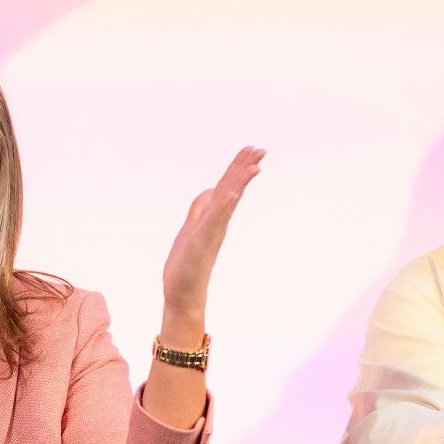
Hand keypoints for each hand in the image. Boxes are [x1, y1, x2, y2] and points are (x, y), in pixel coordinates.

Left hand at [160, 146, 264, 340]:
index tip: (252, 149)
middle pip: (231, 189)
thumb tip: (210, 190)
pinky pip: (214, 221)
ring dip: (239, 184)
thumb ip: (200, 208)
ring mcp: (210, 232)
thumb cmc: (186, 264)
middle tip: (261, 149)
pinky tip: (230, 194)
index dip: (238, 167)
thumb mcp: (191, 228)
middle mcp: (217, 223)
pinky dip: (222, 207)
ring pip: (227, 202)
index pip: (227, 186)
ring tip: (254, 166)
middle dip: (244, 168)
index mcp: (213, 217)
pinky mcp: (202, 242)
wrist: (182, 293)